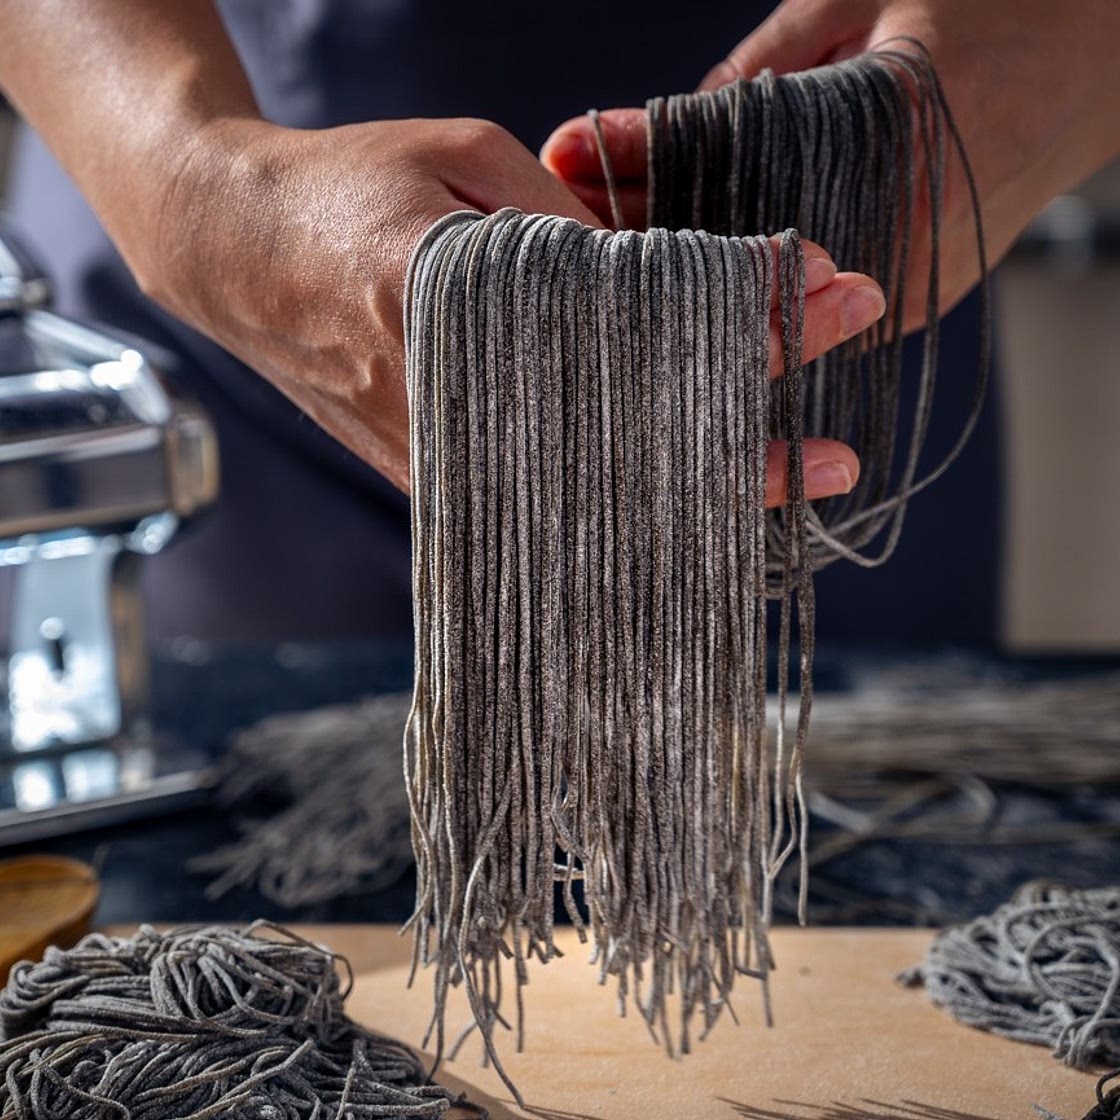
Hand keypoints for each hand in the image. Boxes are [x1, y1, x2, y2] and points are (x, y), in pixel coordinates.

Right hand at [142, 117, 883, 500]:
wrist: (233, 252)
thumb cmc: (342, 189)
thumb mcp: (458, 161)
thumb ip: (562, 225)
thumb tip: (665, 281)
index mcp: (448, 304)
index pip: (632, 326)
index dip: (738, 318)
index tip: (827, 300)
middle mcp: (446, 402)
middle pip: (619, 450)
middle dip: (743, 454)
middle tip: (836, 461)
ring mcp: (435, 458)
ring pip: (585, 500)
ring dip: (696, 495)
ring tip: (789, 492)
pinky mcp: (429, 481)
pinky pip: (543, 506)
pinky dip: (625, 507)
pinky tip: (690, 503)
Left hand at [542, 0, 1119, 330]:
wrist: (1118, 44)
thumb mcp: (871, 0)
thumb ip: (759, 73)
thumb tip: (650, 127)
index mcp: (888, 171)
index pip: (726, 190)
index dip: (640, 172)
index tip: (569, 153)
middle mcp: (897, 258)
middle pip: (734, 264)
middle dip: (645, 233)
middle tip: (568, 205)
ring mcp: (905, 294)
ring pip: (765, 300)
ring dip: (687, 267)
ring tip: (604, 237)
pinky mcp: (912, 303)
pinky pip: (805, 309)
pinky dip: (743, 283)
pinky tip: (685, 259)